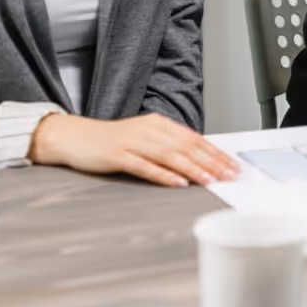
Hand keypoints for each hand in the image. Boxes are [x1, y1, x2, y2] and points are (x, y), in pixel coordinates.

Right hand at [30, 112, 240, 188]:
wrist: (74, 137)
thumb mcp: (144, 138)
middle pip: (186, 146)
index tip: (232, 165)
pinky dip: (163, 174)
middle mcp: (149, 130)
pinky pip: (145, 166)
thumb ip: (167, 146)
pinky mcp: (118, 155)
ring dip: (193, 168)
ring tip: (210, 179)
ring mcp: (133, 142)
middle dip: (211, 161)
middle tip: (229, 174)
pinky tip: (177, 182)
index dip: (215, 152)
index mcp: (159, 124)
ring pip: (170, 155)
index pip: (194, 138)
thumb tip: (196, 160)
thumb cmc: (111, 141)